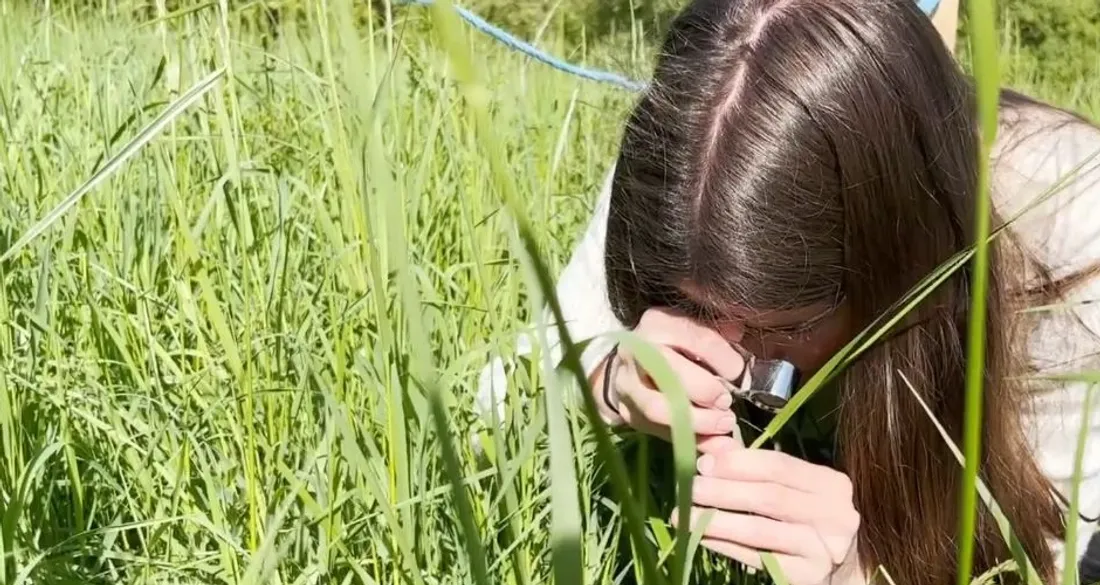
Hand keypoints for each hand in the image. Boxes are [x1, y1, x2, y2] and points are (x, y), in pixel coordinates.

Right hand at [594, 307, 745, 453]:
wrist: (632, 365)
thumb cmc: (674, 345)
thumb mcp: (697, 330)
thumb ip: (722, 339)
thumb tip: (742, 352)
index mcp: (657, 323)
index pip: (694, 338)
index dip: (722, 358)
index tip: (740, 372)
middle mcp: (636, 353)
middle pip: (668, 373)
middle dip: (704, 391)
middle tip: (727, 402)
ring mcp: (627, 386)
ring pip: (658, 408)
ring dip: (696, 421)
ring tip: (724, 424)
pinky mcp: (629, 414)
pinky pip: (659, 432)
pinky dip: (690, 442)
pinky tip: (716, 445)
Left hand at [673, 446, 862, 584]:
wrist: (844, 569)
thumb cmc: (810, 521)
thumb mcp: (793, 489)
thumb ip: (755, 467)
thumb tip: (711, 447)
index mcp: (832, 484)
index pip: (780, 466)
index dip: (738, 463)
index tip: (704, 462)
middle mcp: (835, 515)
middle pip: (769, 497)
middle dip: (723, 490)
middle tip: (689, 487)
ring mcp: (824, 549)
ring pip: (760, 530)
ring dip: (717, 521)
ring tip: (685, 515)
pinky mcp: (808, 576)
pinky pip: (758, 558)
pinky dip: (726, 546)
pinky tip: (703, 537)